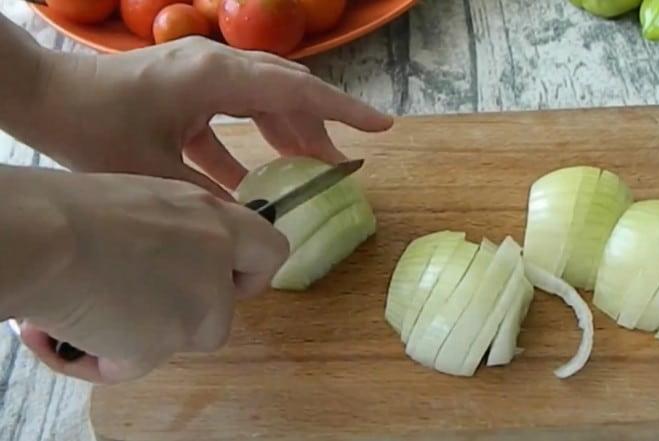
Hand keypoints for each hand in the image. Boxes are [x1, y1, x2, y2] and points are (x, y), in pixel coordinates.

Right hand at [6, 167, 288, 383]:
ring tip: (87, 313)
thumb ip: (174, 233)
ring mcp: (198, 304)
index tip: (223, 279)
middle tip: (142, 305)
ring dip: (140, 336)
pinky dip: (104, 357)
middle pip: (225, 311)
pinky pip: (136, 363)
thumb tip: (164, 260)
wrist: (42, 237)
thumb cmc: (73, 210)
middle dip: (186, 318)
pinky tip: (67, 333)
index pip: (269, 250)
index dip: (248, 273)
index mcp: (211, 217)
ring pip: (179, 340)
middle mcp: (215, 261)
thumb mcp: (142, 204)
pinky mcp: (167, 342)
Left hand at [26, 36, 392, 198]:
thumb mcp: (156, 172)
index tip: (382, 127)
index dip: (345, 110)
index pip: (297, 90)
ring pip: (262, 100)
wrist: (43, 97)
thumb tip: (256, 224)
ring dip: (285, 134)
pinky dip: (245, 144)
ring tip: (307, 171)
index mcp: (216, 77)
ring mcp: (201, 74)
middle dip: (319, 127)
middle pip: (287, 91)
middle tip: (341, 166)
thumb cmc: (91, 128)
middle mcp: (216, 66)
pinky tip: (248, 180)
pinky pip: (230, 114)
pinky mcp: (186, 88)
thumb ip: (212, 196)